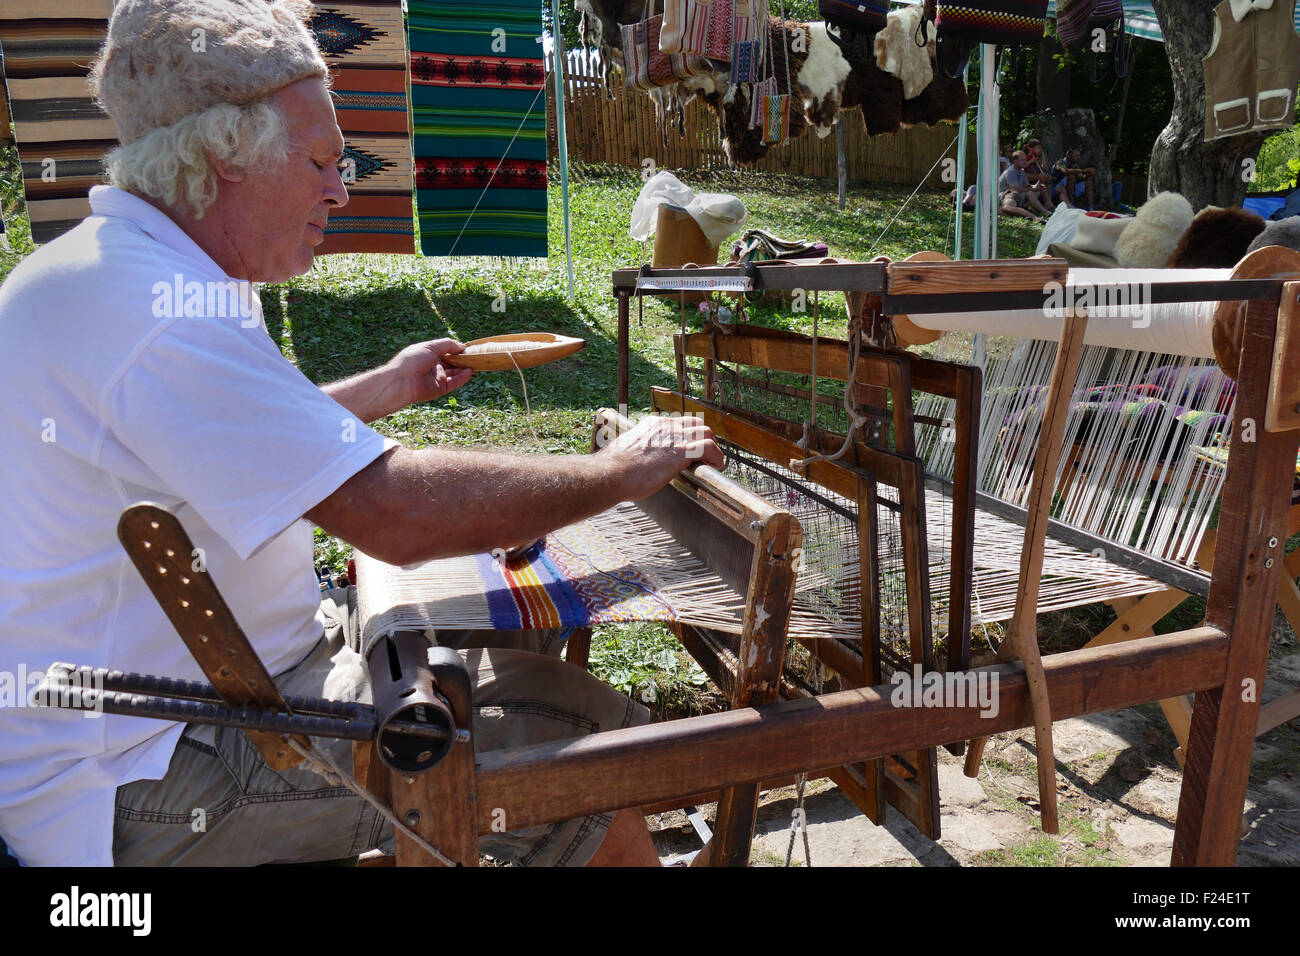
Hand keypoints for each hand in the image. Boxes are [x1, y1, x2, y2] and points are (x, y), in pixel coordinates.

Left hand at [385, 338, 472, 406]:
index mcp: (428, 355)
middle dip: (462, 359)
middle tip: (474, 355)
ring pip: (455, 373)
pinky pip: (454, 382)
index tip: (466, 347)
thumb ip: (447, 344)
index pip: (445, 352)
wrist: (402, 381)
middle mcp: (433, 367)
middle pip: (451, 363)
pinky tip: (470, 371)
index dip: (455, 350)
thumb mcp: (430, 346)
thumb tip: (462, 345)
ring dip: (465, 368)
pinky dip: (463, 377)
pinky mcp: (440, 389)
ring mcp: (437, 378)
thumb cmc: (412, 360)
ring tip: (476, 362)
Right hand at [597, 414, 723, 500]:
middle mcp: (666, 426)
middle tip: (705, 456)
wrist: (611, 473)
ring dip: (713, 448)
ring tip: (711, 463)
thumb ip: (640, 450)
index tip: (690, 448)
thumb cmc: (614, 469)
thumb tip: (640, 460)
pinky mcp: (682, 451)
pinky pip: (710, 448)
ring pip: (707, 433)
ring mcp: (675, 437)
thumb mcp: (628, 451)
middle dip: (704, 439)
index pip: (679, 422)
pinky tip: (715, 467)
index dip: (689, 435)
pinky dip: (717, 457)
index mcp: (653, 424)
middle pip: (697, 424)